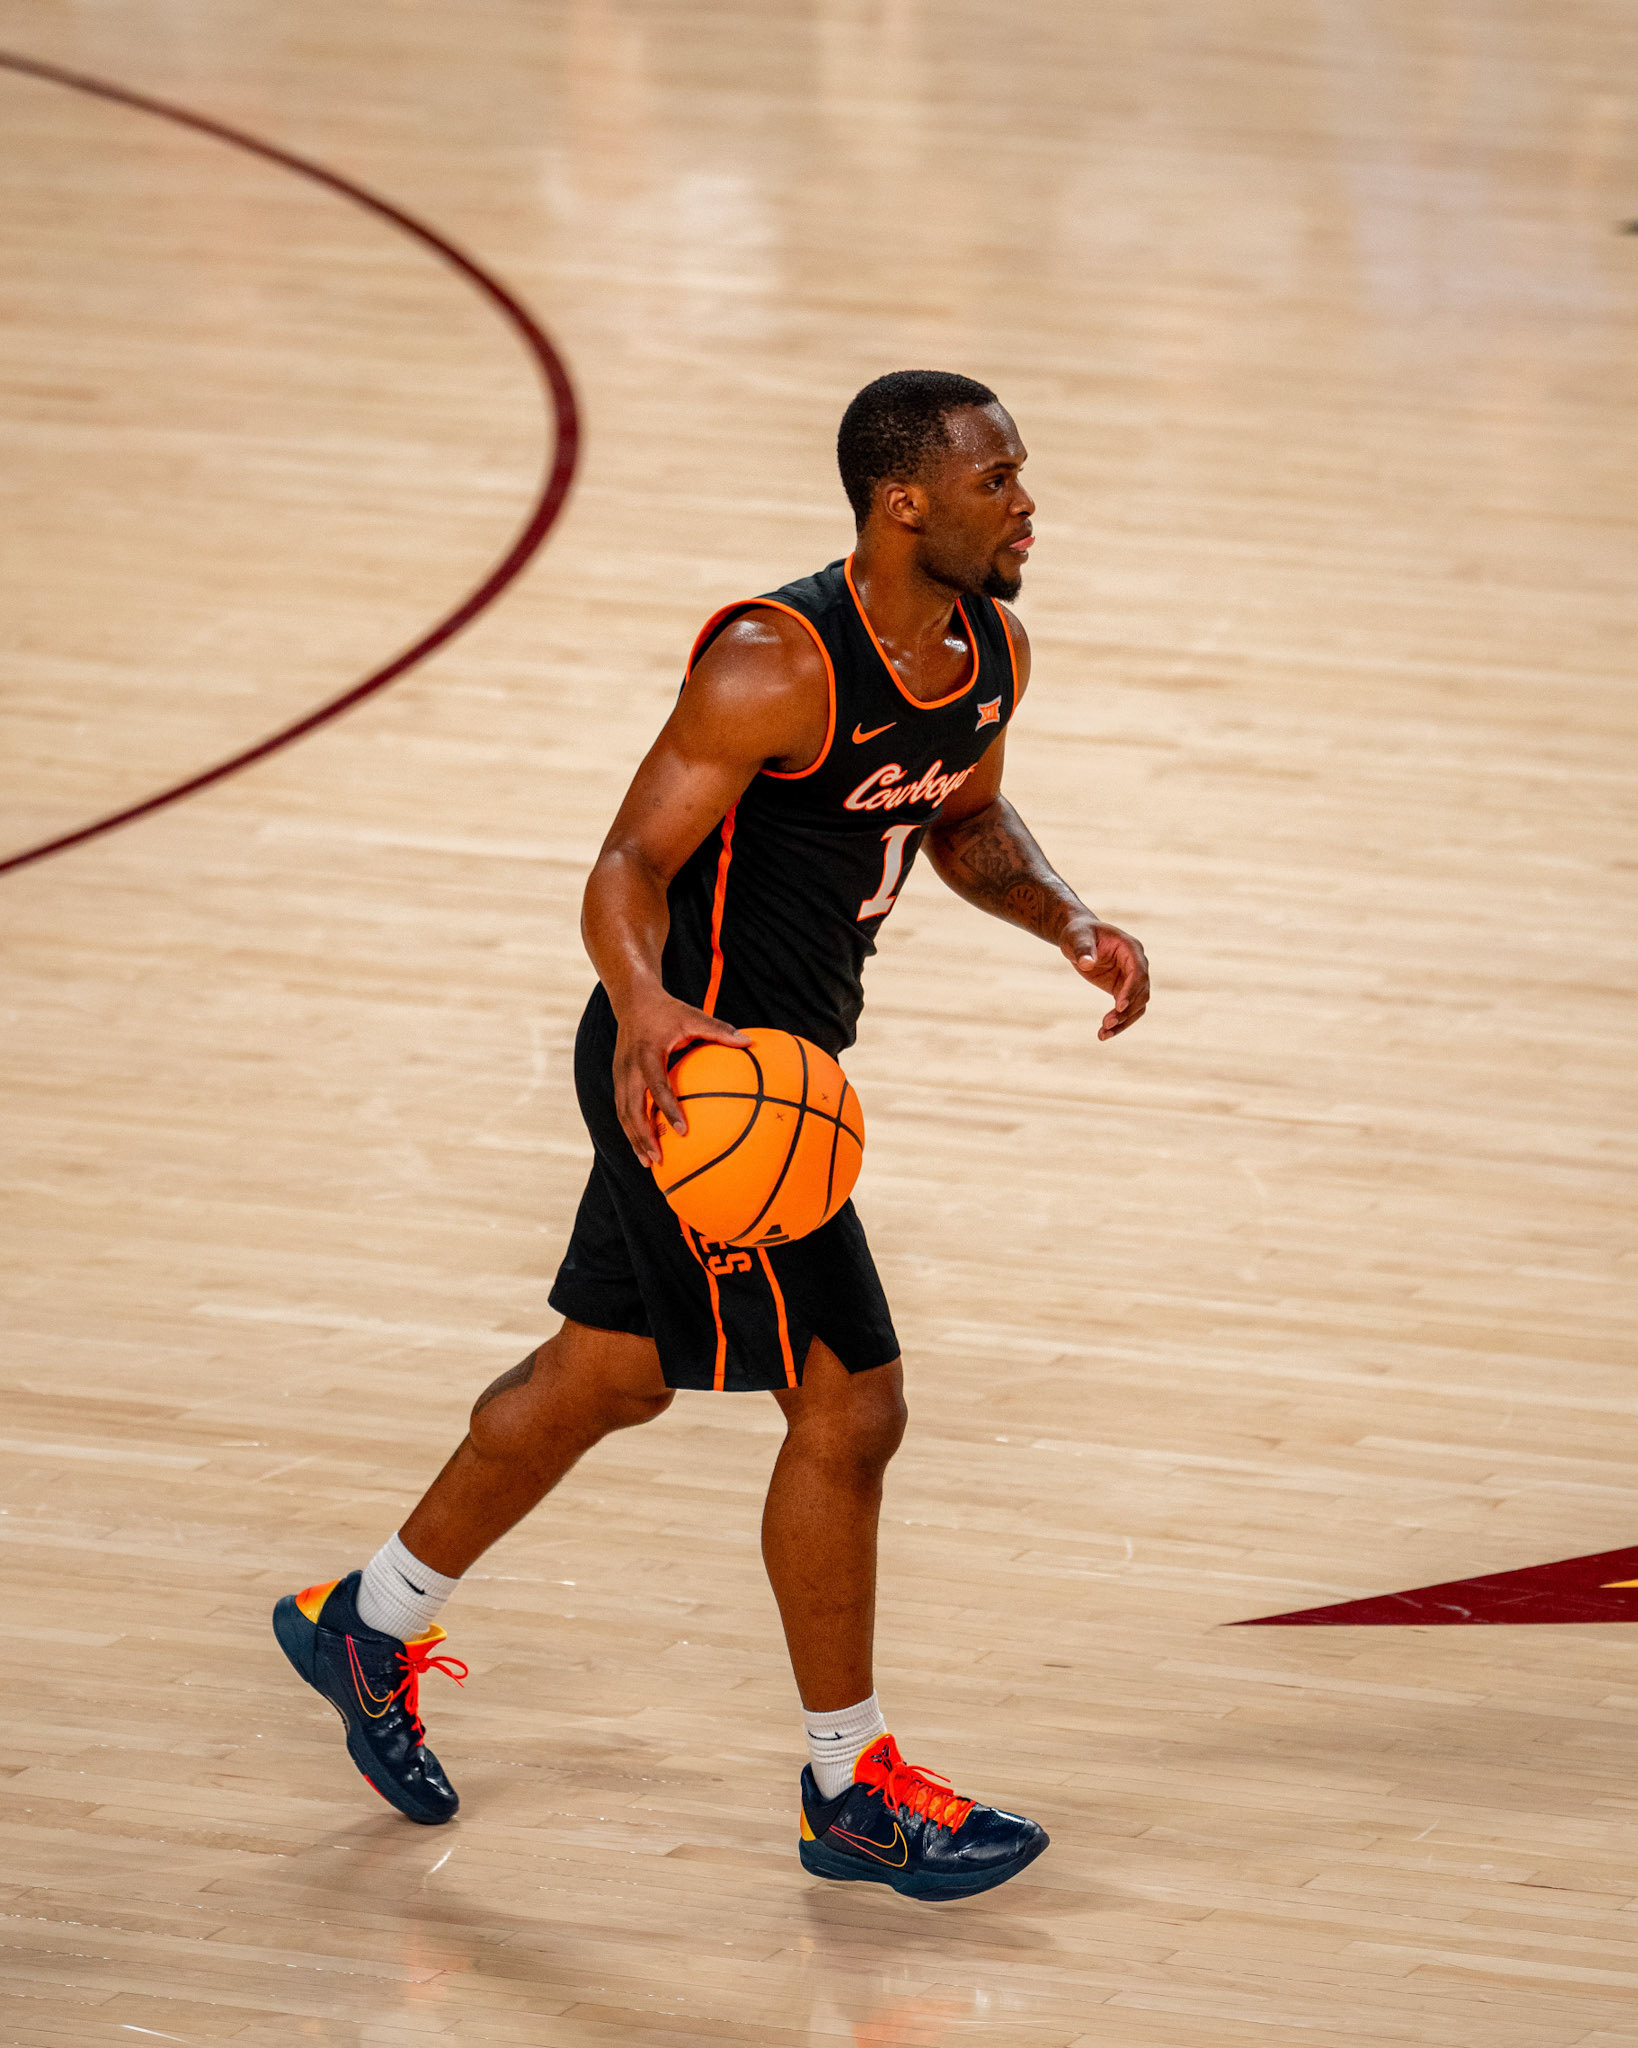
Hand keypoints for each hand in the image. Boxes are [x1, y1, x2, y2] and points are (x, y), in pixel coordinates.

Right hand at [612, 990, 749, 1165]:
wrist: (633, 1000)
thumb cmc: (668, 1010)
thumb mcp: (693, 1016)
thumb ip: (719, 1029)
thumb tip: (749, 1042)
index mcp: (647, 1053)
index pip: (657, 1086)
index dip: (668, 1109)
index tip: (682, 1131)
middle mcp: (629, 1067)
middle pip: (631, 1108)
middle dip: (642, 1136)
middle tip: (657, 1160)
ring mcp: (620, 1074)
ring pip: (623, 1112)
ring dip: (633, 1138)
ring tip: (648, 1162)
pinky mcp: (618, 1078)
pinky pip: (622, 1107)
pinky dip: (630, 1128)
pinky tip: (643, 1145)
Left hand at [1062, 917, 1149, 1039]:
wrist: (1078, 938)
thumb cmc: (1079, 933)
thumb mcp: (1077, 937)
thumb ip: (1083, 948)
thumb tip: (1086, 963)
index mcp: (1131, 948)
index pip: (1139, 971)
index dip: (1132, 989)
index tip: (1119, 1006)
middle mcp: (1137, 964)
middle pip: (1141, 992)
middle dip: (1127, 1010)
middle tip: (1107, 1023)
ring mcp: (1132, 979)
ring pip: (1137, 1006)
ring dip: (1123, 1022)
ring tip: (1103, 1033)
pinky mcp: (1122, 990)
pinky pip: (1126, 1010)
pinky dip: (1117, 1023)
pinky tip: (1103, 1034)